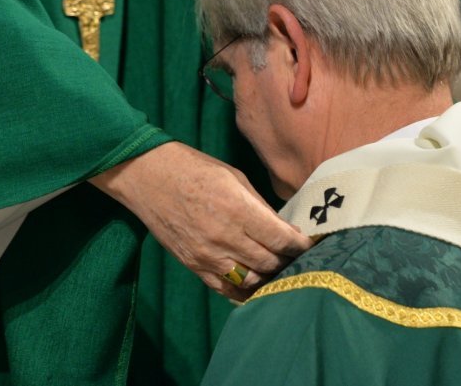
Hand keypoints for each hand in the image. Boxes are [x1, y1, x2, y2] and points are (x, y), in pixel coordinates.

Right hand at [89, 142, 311, 299]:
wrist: (148, 177)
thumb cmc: (194, 169)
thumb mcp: (235, 178)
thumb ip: (260, 206)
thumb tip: (284, 228)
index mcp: (238, 210)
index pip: (281, 239)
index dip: (301, 245)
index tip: (312, 245)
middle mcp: (224, 237)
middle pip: (270, 262)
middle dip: (289, 260)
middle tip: (299, 256)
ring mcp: (207, 256)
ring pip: (251, 280)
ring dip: (270, 276)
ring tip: (282, 269)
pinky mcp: (194, 266)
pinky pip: (226, 288)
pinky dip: (245, 290)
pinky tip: (258, 285)